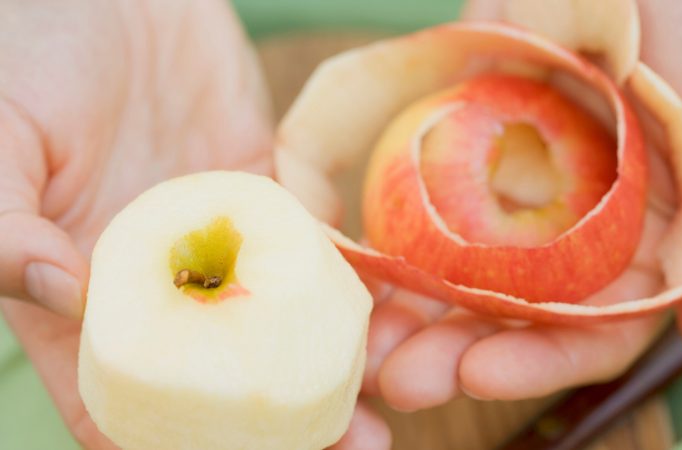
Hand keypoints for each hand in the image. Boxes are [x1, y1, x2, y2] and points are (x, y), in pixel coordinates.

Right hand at [0, 1, 388, 447]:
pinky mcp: (268, 185)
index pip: (126, 396)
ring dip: (338, 358)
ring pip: (284, 316)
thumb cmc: (21, 49)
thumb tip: (59, 289)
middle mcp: (162, 276)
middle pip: (228, 371)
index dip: (178, 444)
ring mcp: (221, 234)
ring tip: (399, 390)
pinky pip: (316, 242)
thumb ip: (2, 223)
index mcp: (83, 289)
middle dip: (287, 418)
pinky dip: (355, 279)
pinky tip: (399, 310)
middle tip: (355, 443)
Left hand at [362, 0, 681, 411]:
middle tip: (400, 379)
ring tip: (363, 341)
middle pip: (506, 311)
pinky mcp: (466, 134)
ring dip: (409, 305)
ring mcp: (511, 183)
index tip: (480, 375)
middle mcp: (567, 227)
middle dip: (453, 347)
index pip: (584, 332)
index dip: (536, 361)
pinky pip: (423, 190)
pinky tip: (354, 258)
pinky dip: (390, 228)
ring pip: (455, 265)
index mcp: (634, 245)